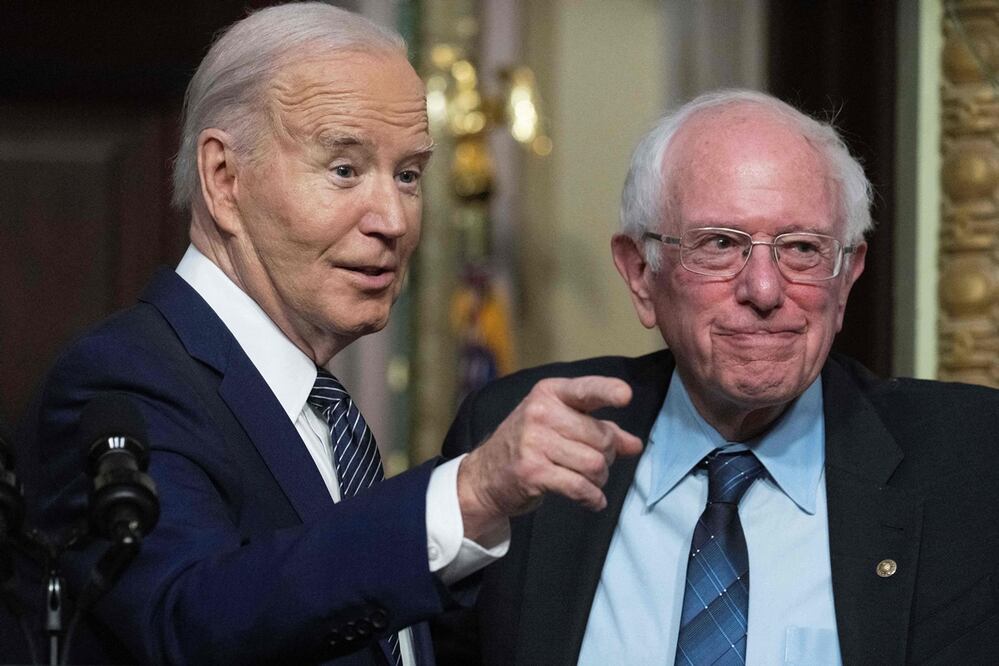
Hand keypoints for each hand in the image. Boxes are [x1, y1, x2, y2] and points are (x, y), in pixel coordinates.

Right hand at [456, 376, 642, 541]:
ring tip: (590, 481)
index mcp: (549, 394)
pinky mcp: (533, 472)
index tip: (625, 396)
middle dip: (608, 456)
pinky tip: (592, 500)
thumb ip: (599, 429)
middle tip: (597, 463)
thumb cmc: (528, 446)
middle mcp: (540, 413)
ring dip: (600, 479)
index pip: (585, 390)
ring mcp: (534, 442)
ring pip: (594, 464)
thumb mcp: (559, 425)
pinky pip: (579, 486)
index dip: (608, 392)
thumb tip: (635, 445)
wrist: (485, 476)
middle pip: (601, 436)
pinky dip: (592, 498)